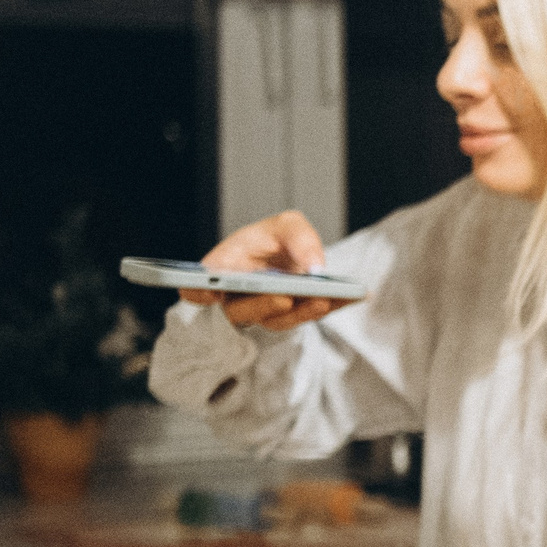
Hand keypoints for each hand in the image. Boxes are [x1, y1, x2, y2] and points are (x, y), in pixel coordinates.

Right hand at [180, 210, 352, 331]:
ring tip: (323, 299)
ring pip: (275, 321)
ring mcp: (262, 313)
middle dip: (263, 305)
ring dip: (300, 313)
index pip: (196, 288)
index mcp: (221, 269)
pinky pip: (305, 319)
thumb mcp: (286, 225)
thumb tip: (316, 268)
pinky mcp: (290, 320)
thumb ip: (298, 238)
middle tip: (285, 297)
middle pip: (239, 311)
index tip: (212, 291)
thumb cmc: (278, 237)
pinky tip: (350, 298)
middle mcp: (236, 297)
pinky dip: (328, 309)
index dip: (198, 292)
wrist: (296, 253)